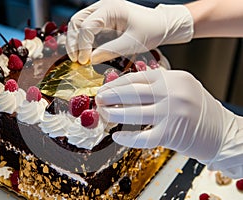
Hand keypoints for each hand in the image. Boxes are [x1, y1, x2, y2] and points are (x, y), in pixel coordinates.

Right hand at [66, 0, 193, 63]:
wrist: (160, 25)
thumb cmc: (150, 30)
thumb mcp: (132, 43)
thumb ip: (110, 51)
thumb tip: (90, 60)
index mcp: (111, 7)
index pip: (87, 25)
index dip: (82, 44)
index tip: (84, 61)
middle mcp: (103, 6)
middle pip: (77, 21)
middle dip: (73, 41)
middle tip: (76, 59)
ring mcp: (101, 12)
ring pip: (78, 24)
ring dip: (74, 41)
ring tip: (77, 58)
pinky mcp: (101, 20)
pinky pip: (84, 28)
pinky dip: (81, 40)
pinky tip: (83, 52)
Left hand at [95, 70, 237, 163]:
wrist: (221, 131)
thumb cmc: (198, 108)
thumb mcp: (181, 86)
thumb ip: (158, 82)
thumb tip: (127, 84)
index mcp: (172, 78)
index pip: (136, 78)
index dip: (116, 84)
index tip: (104, 89)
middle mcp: (172, 93)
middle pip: (131, 93)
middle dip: (110, 96)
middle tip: (99, 100)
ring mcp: (171, 113)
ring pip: (133, 113)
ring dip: (114, 114)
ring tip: (104, 114)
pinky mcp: (171, 134)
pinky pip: (142, 137)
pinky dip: (127, 138)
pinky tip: (117, 136)